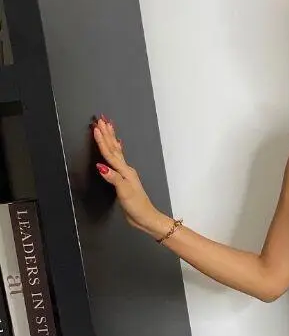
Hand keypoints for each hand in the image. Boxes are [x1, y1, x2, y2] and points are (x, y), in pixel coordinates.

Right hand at [91, 117, 164, 235]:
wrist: (145, 217)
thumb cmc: (136, 206)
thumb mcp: (124, 192)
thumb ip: (113, 178)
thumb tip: (101, 166)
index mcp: (125, 171)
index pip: (110, 153)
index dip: (103, 140)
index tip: (96, 127)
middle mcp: (125, 170)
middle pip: (114, 148)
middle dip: (107, 134)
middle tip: (101, 119)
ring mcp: (125, 174)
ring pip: (116, 152)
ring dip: (110, 139)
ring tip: (107, 127)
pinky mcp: (123, 180)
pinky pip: (117, 160)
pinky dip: (115, 151)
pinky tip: (116, 148)